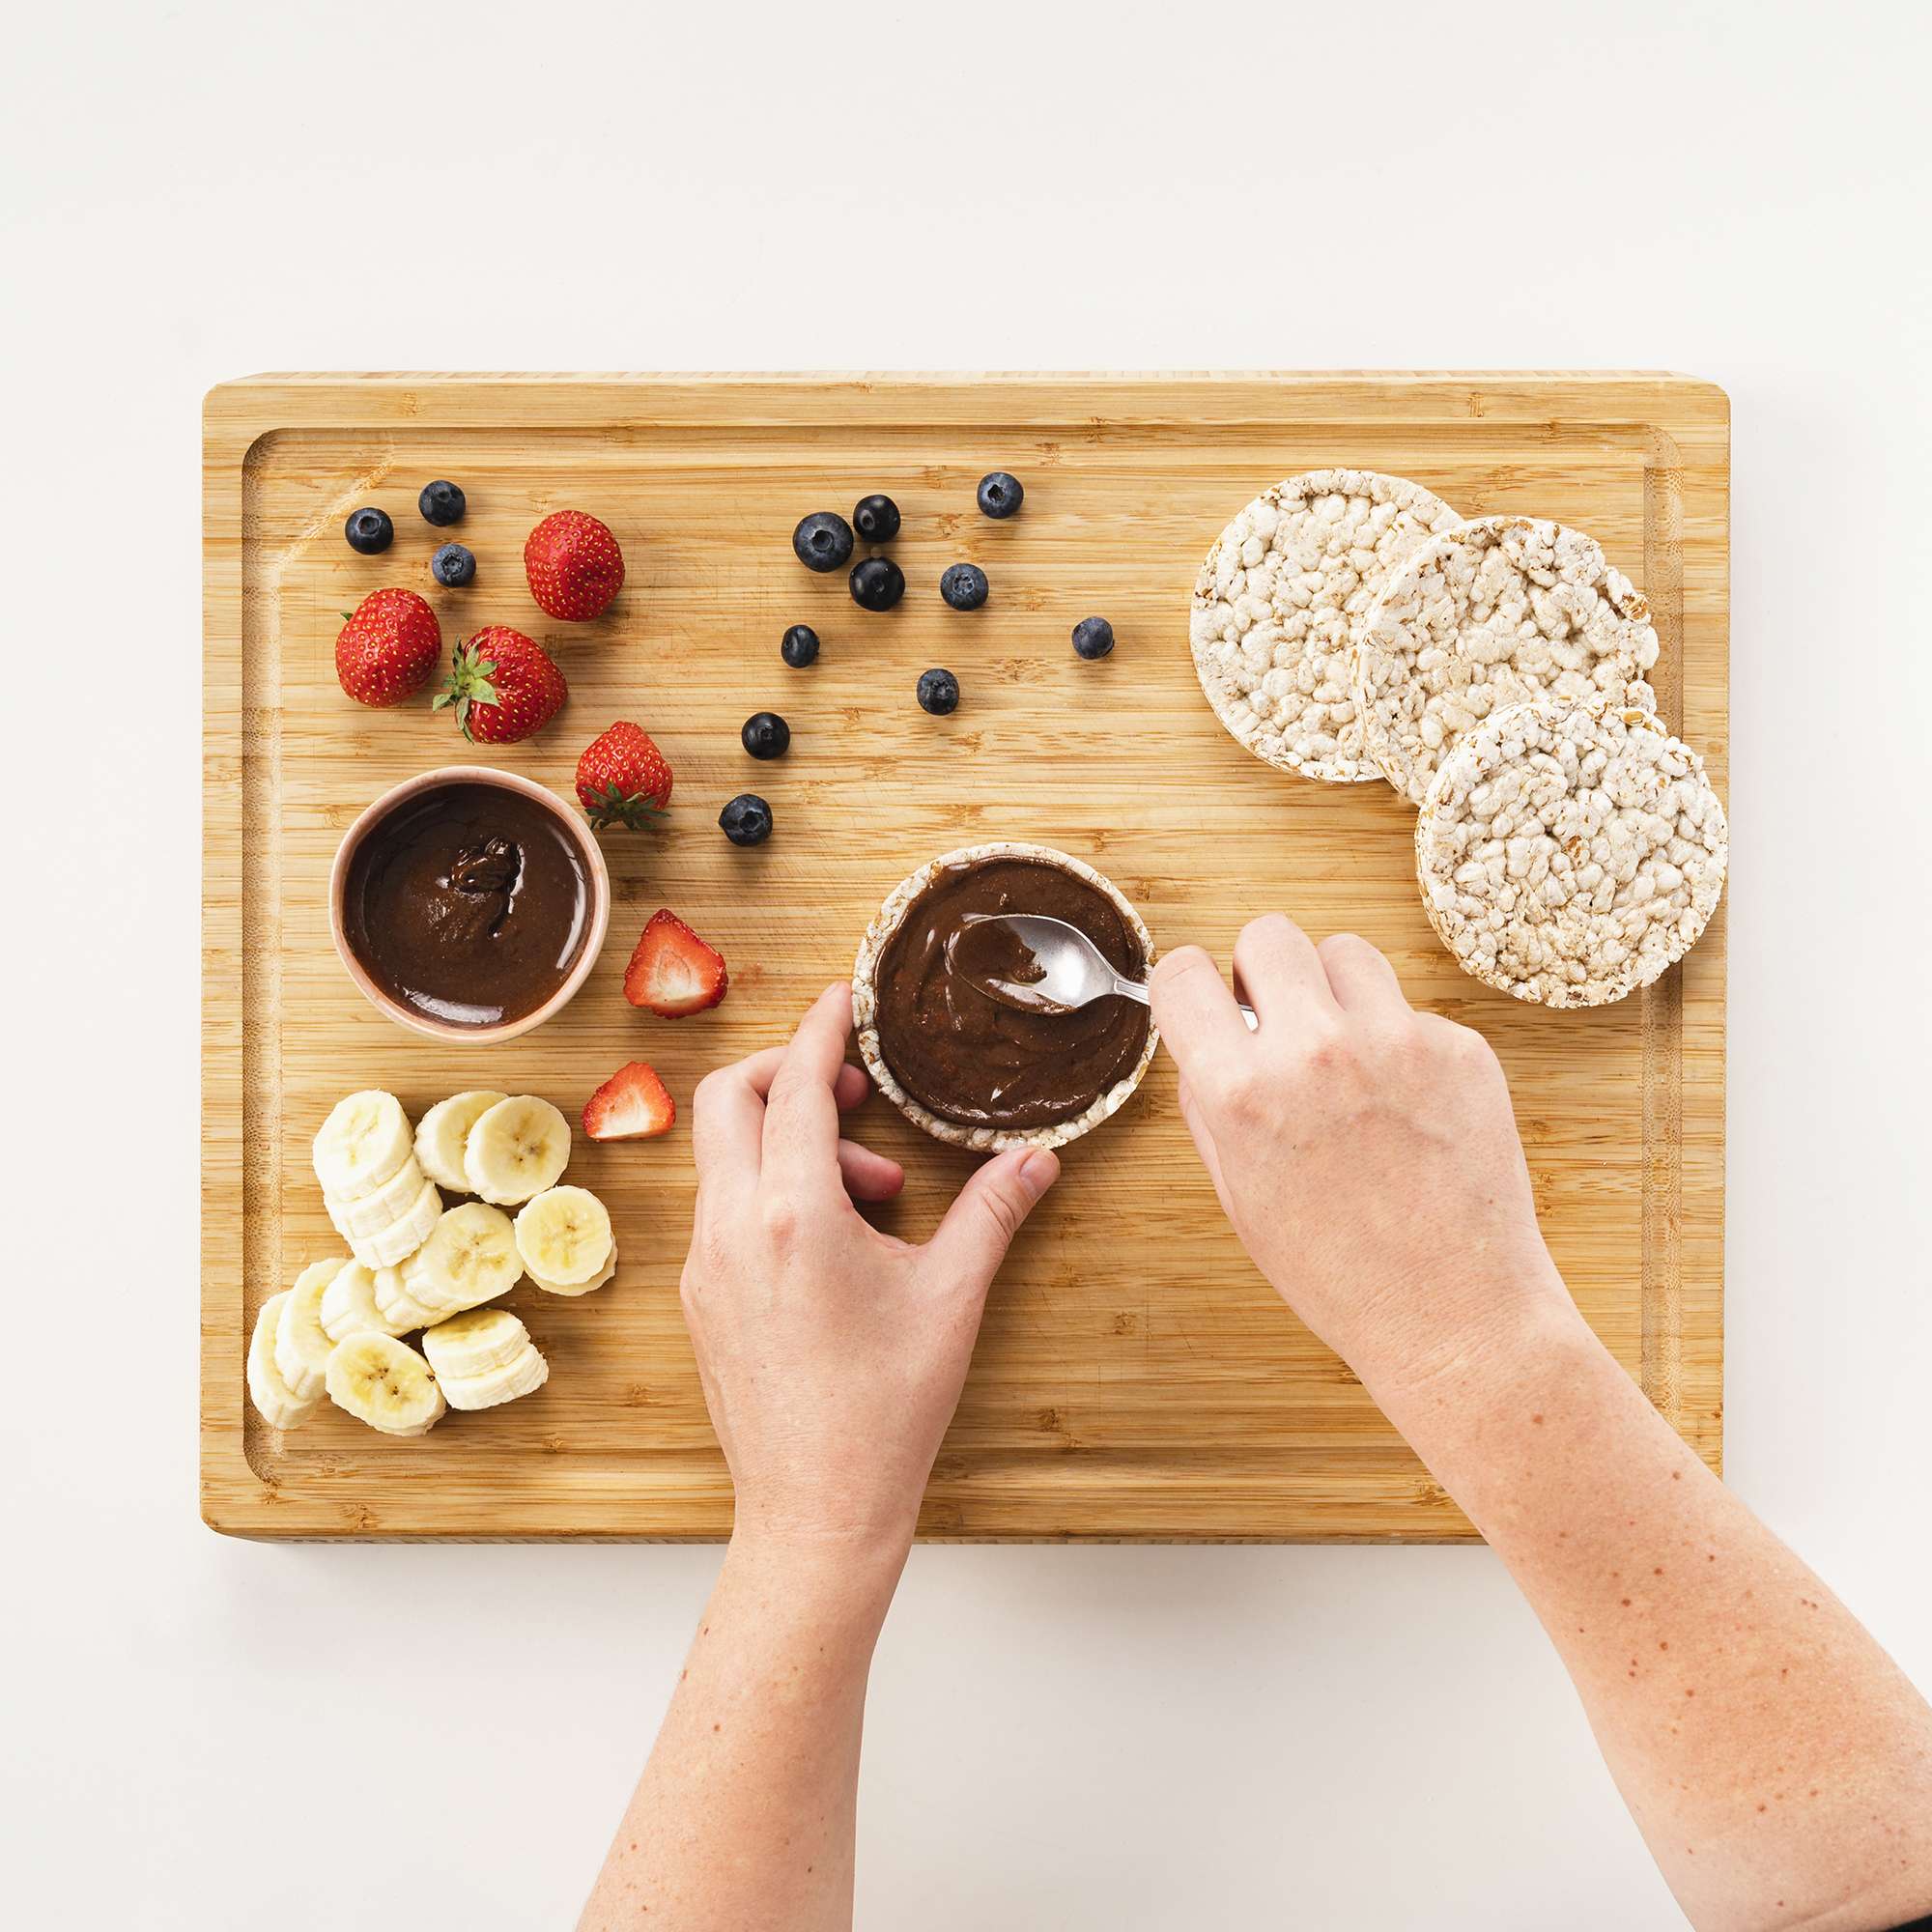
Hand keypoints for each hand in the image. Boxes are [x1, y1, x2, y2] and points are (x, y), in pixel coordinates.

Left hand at [681, 982, 1058, 1561]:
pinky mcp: (700, 1299)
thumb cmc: (884, 1414)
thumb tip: (1037, 1159)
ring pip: (724, 1156)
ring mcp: (705, 1266)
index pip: (793, 1085)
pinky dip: (772, 1190)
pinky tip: (838, 1238)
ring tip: (876, 1194)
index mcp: (791, 1217)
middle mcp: (731, 1230)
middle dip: (789, 1074)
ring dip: (792, 1142)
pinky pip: (724, 1208)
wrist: (816, 1512)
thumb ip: (994, 1214)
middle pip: (728, 1098)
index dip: (820, 1032)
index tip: (842, 1001)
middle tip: (859, 1098)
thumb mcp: (951, 1300)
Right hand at [1149, 918, 1577, 1393]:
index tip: (1206, 1003)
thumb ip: (1211, 1106)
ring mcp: (1397, 1042)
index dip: (1190, 987)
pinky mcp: (1462, 1050)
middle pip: (1268, 934)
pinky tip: (1409, 1108)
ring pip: (1346, 952)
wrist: (1454, 1319)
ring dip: (1335, 991)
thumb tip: (1205, 1037)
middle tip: (1278, 1019)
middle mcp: (1315, 1051)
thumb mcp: (1239, 1196)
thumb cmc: (1339, 1275)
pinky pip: (1412, 1010)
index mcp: (1241, 1093)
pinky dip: (1402, 1044)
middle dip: (1263, 971)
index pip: (1184, 973)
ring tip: (1347, 1056)